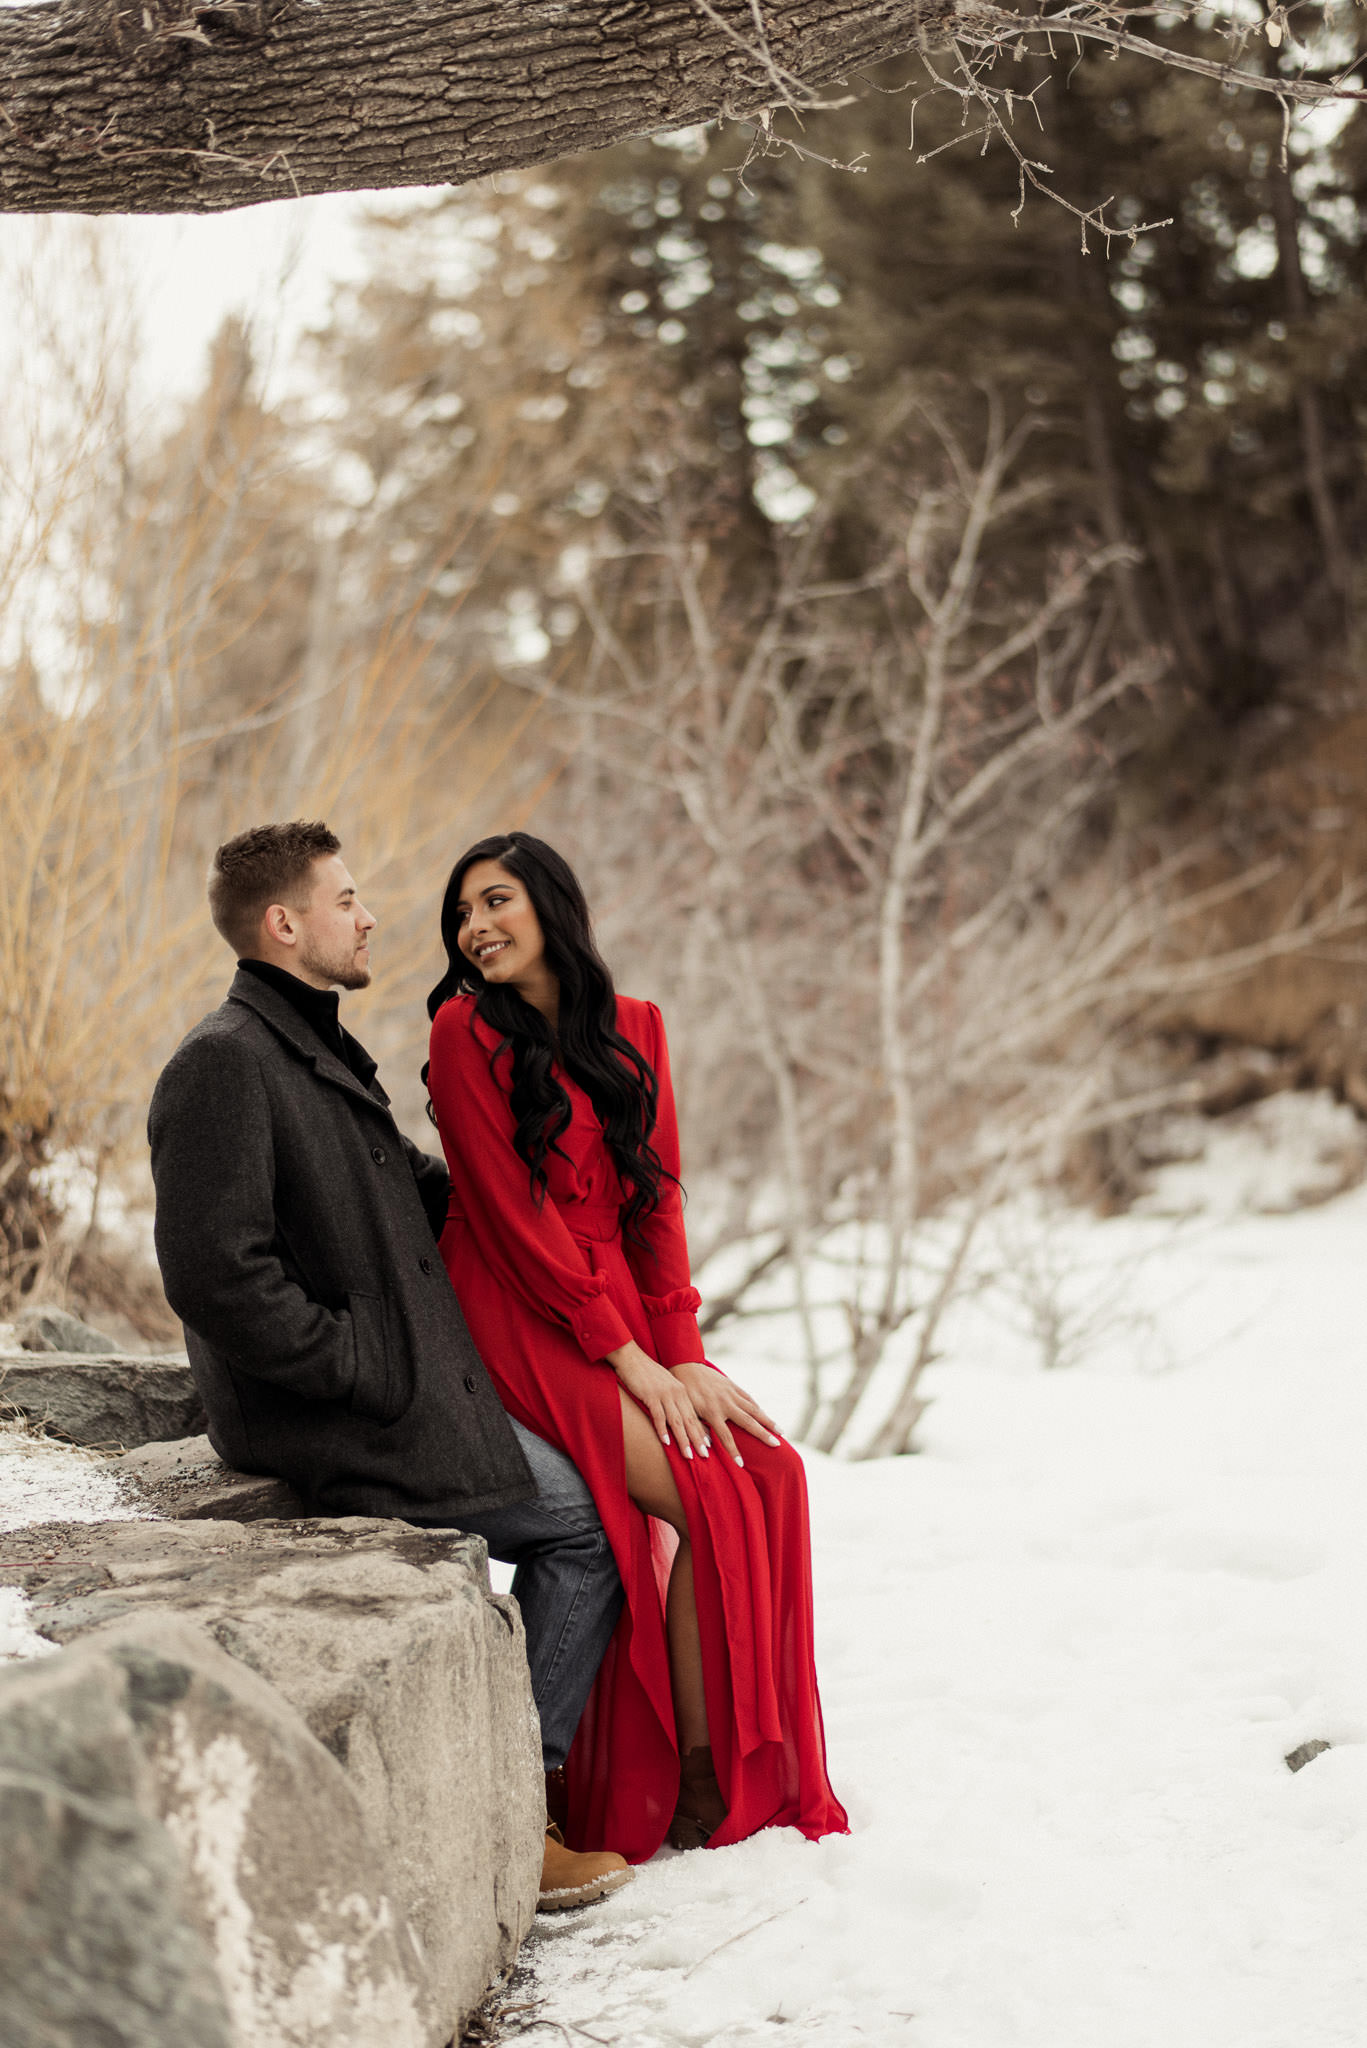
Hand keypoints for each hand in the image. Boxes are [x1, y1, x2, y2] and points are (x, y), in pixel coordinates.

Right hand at [605, 1340, 709, 1458]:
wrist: (631, 1357)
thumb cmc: (646, 1374)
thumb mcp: (664, 1386)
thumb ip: (673, 1400)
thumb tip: (679, 1418)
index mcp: (681, 1392)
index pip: (694, 1416)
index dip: (701, 1432)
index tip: (708, 1448)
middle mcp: (676, 1393)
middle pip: (689, 1420)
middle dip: (697, 1440)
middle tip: (705, 1456)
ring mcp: (664, 1394)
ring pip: (677, 1421)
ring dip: (683, 1440)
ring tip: (688, 1455)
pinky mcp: (651, 1395)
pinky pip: (658, 1415)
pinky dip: (662, 1430)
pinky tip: (666, 1442)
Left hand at [667, 1362, 781, 1468]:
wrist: (686, 1367)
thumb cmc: (684, 1394)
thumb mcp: (688, 1413)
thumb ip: (698, 1429)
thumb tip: (706, 1448)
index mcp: (712, 1412)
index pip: (726, 1437)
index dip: (733, 1452)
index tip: (741, 1464)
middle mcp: (725, 1403)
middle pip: (748, 1422)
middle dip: (763, 1435)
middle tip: (777, 1445)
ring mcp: (731, 1393)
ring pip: (753, 1409)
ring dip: (768, 1420)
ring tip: (780, 1431)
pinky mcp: (733, 1385)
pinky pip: (748, 1398)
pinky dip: (758, 1408)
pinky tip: (766, 1416)